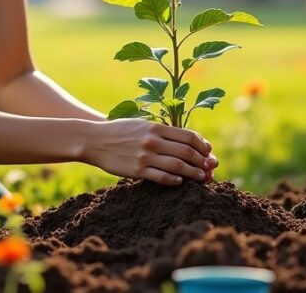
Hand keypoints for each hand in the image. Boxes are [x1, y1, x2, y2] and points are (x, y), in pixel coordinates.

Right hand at [81, 119, 216, 185]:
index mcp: (156, 127)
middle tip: (210, 168)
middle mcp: (153, 141)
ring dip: (194, 173)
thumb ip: (162, 131)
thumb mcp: (142, 124)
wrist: (94, 140)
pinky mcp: (137, 170)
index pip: (188, 136)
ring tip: (202, 178)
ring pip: (178, 166)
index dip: (203, 145)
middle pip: (187, 152)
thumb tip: (185, 140)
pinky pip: (161, 177)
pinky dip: (174, 180)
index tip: (209, 152)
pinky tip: (180, 181)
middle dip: (203, 161)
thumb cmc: (120, 131)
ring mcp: (145, 156)